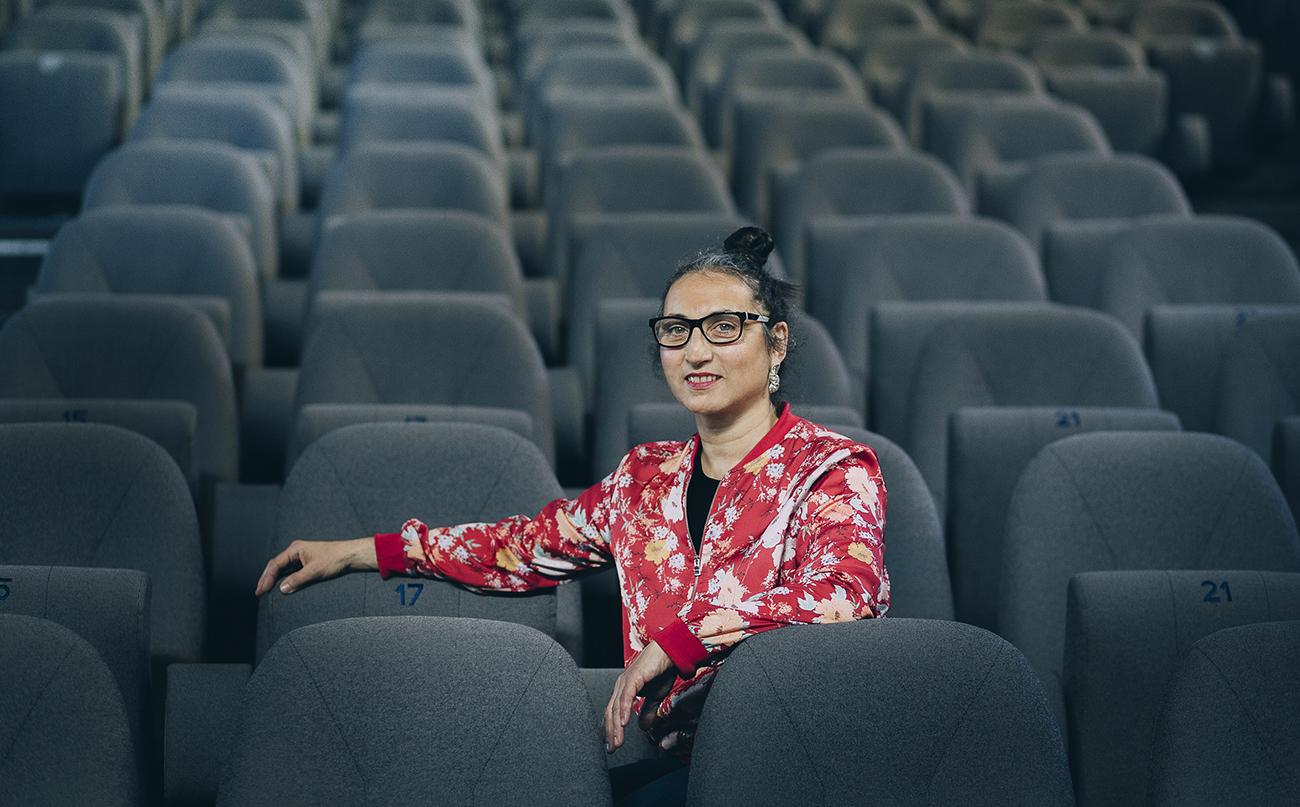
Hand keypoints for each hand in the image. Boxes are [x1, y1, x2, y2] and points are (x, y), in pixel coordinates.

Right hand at [254, 537, 375, 596]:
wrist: (351, 556)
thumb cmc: (335, 559)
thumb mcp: (315, 572)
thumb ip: (298, 580)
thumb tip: (282, 589)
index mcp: (295, 549)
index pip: (276, 564)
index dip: (267, 578)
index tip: (261, 591)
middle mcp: (296, 552)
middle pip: (276, 566)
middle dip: (266, 579)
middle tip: (258, 593)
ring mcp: (301, 557)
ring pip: (283, 569)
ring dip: (274, 580)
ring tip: (265, 591)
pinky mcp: (306, 563)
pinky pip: (291, 572)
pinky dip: (284, 579)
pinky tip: (281, 587)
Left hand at [603, 641, 675, 752]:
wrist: (670, 652)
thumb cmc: (662, 671)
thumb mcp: (655, 696)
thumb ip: (648, 711)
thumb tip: (643, 728)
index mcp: (624, 690)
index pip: (613, 712)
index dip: (610, 729)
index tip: (611, 745)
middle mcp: (621, 686)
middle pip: (611, 712)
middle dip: (610, 732)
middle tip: (612, 749)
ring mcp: (625, 681)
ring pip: (617, 708)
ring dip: (616, 727)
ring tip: (617, 743)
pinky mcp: (634, 678)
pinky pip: (626, 697)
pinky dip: (624, 711)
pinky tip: (624, 724)